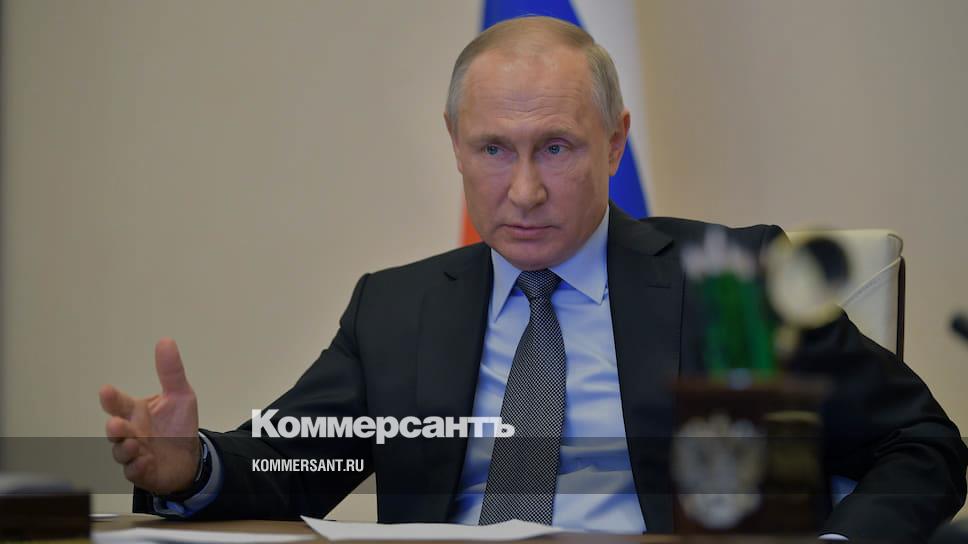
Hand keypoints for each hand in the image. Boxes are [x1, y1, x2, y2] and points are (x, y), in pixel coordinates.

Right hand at [99, 338, 200, 494]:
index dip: (111, 398)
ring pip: (121, 452)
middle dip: (114, 428)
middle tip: (116, 424)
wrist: (191, 457)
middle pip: (115, 430)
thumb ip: (171, 371)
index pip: (118, 403)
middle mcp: (130, 432)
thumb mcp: (180, 395)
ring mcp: (134, 453)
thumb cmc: (178, 425)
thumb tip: (165, 341)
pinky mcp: (142, 472)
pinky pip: (134, 472)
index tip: (106, 390)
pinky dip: (138, 468)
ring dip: (125, 449)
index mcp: (136, 412)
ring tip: (135, 444)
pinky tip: (146, 462)